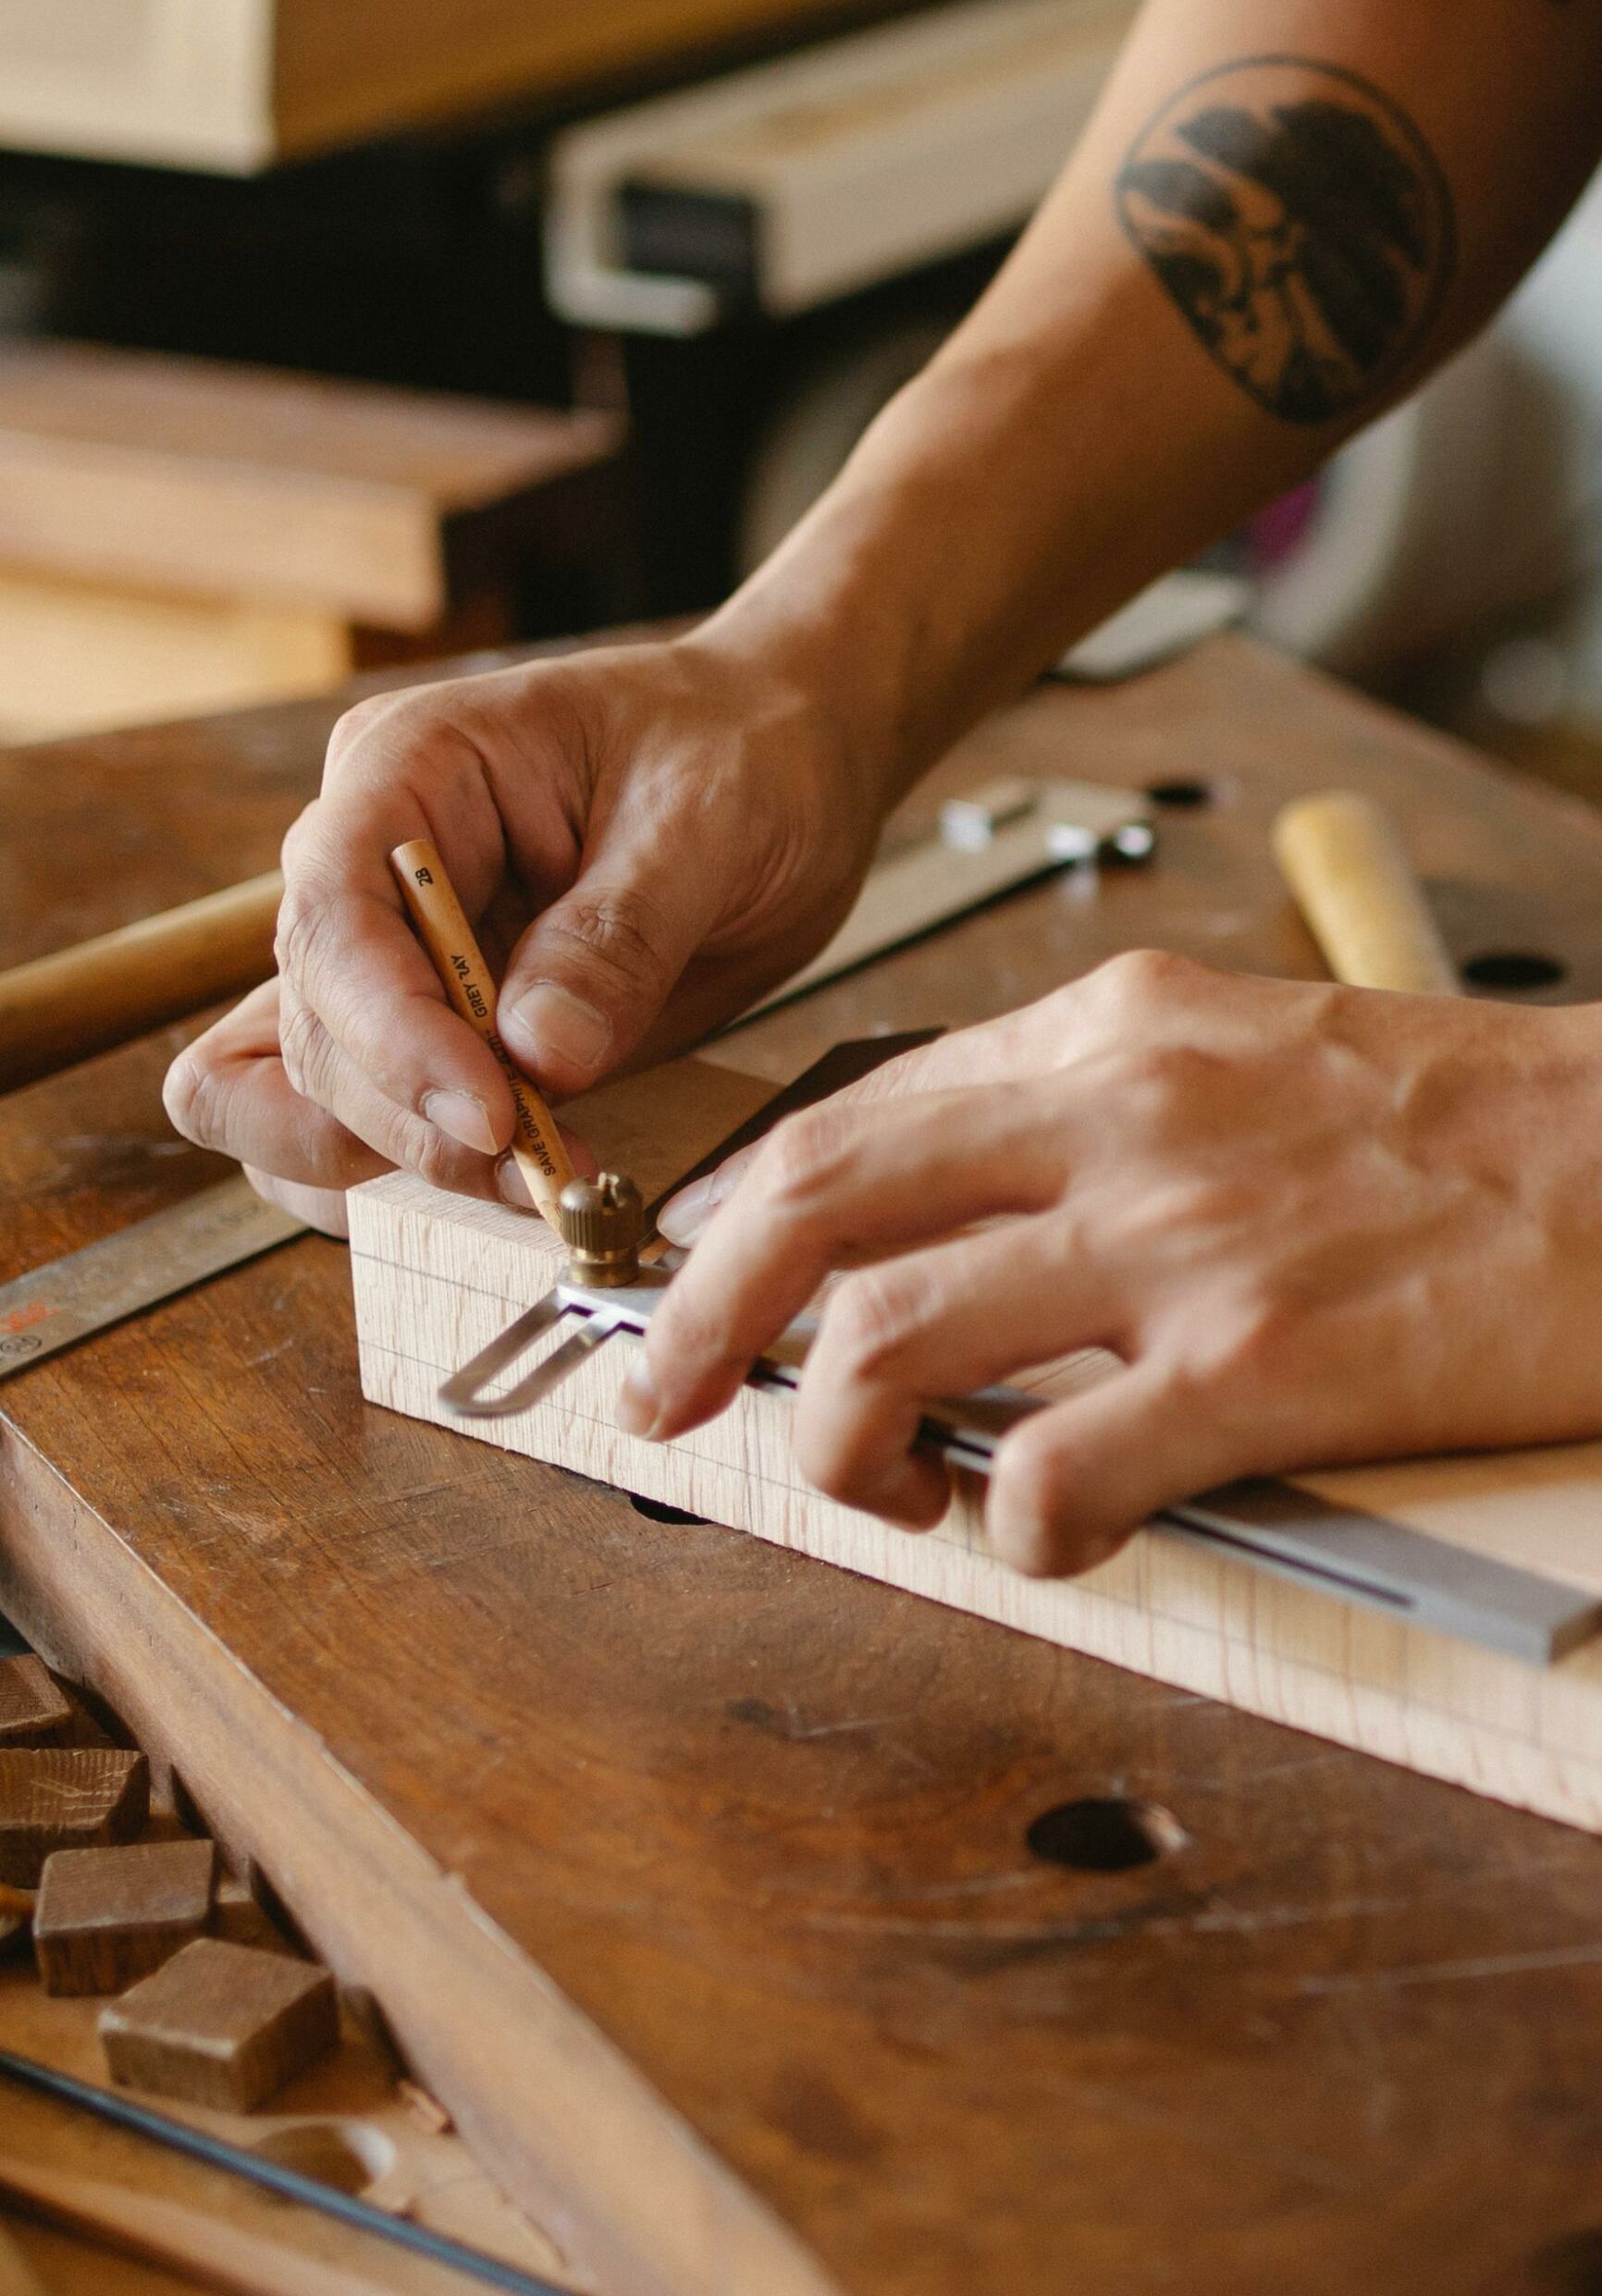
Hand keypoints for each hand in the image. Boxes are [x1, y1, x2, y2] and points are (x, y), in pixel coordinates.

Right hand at [164, 633, 888, 1232]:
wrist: (786, 770)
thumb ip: (620, 936)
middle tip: (541, 1169)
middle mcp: (369, 867)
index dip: (393, 1032)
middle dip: (411, 1117)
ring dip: (405, 1160)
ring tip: (540, 1183)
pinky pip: (366, 1121)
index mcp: (408, 770)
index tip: (493, 1115)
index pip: (337, 915)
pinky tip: (511, 1187)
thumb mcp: (705, 821)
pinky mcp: (434, 1034)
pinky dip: (415, 1174)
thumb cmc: (738, 752)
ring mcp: (391, 957)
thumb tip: (538, 1058)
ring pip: (312, 1092)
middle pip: (316, 1023)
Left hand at [626, 952, 1601, 1575]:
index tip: (695, 1284)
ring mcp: (1182, 1240)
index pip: (849, 1117)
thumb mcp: (1246, 1048)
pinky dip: (1009, 1528)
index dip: (735, 1215)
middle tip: (660, 1395)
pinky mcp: (1263, 1366)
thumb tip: (953, 1201)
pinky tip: (1044, 1536)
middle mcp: (1117, 1117)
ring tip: (881, 1488)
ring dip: (837, 1440)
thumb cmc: (1461, 1120)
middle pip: (816, 1206)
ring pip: (890, 1340)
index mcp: (1107, 1035)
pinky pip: (1052, 1470)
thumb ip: (1091, 1107)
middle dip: (697, 1313)